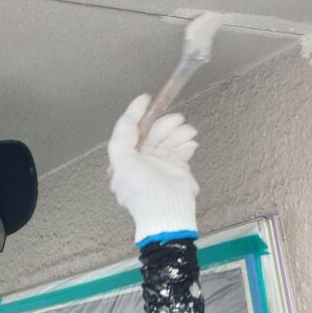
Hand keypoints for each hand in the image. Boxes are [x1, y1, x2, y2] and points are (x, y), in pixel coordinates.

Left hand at [107, 94, 199, 247]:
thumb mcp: (122, 164)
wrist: (168, 214)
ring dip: (178, 130)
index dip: (136, 113)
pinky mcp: (179, 166)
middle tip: (176, 119)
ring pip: (169, 136)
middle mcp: (142, 159)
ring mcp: (161, 162)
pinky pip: (182, 146)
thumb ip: (121, 138)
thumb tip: (130, 117)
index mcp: (126, 159)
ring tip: (187, 131)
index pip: (129, 130)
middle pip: (152, 131)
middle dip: (164, 123)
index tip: (146, 98)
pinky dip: (187, 141)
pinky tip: (190, 143)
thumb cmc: (141, 190)